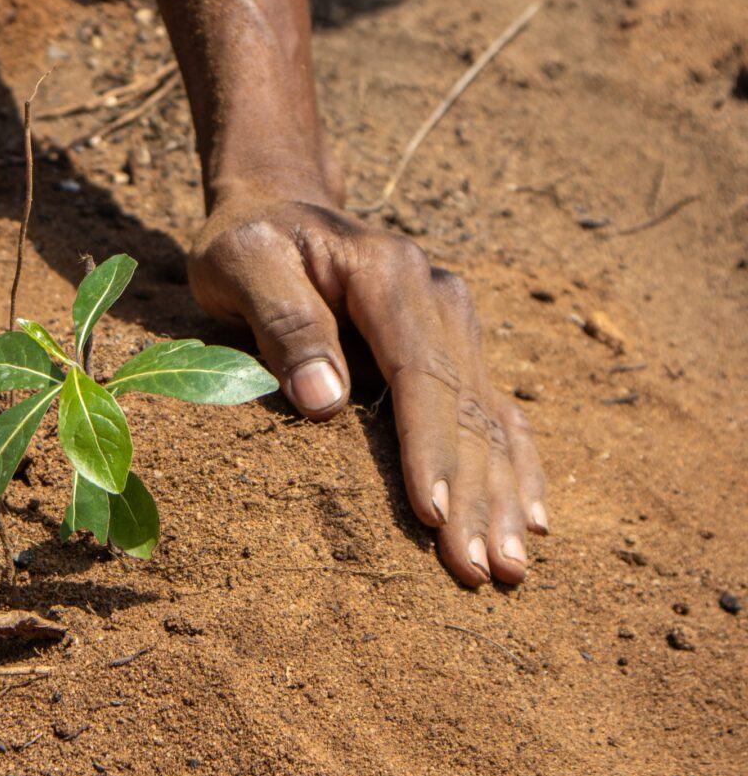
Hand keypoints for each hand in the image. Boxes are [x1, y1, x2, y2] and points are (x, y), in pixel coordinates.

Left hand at [188, 186, 547, 585]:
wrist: (281, 203)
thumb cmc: (249, 240)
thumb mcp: (243, 263)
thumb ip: (283, 321)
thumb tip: (324, 400)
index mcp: (389, 276)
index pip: (420, 373)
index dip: (428, 448)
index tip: (433, 514)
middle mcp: (438, 298)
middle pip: (464, 406)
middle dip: (476, 494)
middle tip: (481, 571)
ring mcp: (453, 323)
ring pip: (489, 418)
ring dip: (503, 494)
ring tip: (512, 568)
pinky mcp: (451, 347)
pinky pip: (493, 411)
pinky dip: (514, 465)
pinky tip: (532, 517)